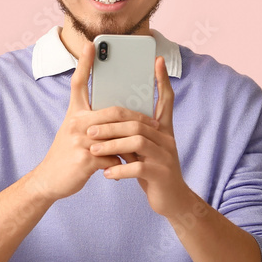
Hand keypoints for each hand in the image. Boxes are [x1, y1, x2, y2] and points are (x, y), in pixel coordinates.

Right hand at [30, 40, 160, 202]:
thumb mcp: (74, 133)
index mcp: (73, 113)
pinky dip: (122, 163)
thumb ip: (93, 123)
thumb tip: (120, 118)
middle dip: (138, 117)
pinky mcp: (84, 159)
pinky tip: (124, 169)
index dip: (84, 63)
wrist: (48, 180)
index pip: (79, 83)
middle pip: (112, 111)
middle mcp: (74, 122)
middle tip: (154, 123)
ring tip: (146, 146)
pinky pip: (113, 156)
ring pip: (117, 134)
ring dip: (134, 142)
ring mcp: (79, 140)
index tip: (91, 45)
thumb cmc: (66, 156)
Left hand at [87, 55, 191, 216]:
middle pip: (137, 122)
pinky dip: (120, 169)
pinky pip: (138, 167)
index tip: (158, 60)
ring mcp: (166, 156)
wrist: (172, 201)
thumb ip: (132, 134)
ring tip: (93, 150)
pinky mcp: (161, 174)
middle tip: (89, 131)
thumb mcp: (143, 150)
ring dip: (112, 145)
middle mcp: (166, 139)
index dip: (162, 80)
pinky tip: (107, 173)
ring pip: (137, 142)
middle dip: (111, 125)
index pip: (165, 99)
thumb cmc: (152, 171)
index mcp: (162, 129)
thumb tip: (109, 115)